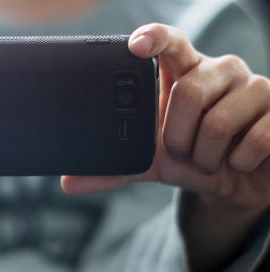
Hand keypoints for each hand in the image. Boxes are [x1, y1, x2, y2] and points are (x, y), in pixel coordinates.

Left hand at [61, 23, 269, 271]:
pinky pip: (254, 139)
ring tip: (210, 158)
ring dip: (206, 155)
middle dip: (179, 136)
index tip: (135, 45)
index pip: (171, 42)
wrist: (234, 183)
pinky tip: (238, 161)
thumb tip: (68, 182)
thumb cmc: (192, 158)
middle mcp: (219, 71)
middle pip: (190, 91)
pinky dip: (237, 162)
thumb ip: (116, 167)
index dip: (154, 38)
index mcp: (185, 74)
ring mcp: (254, 87)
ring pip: (219, 120)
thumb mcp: (152, 162)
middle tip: (182, 151)